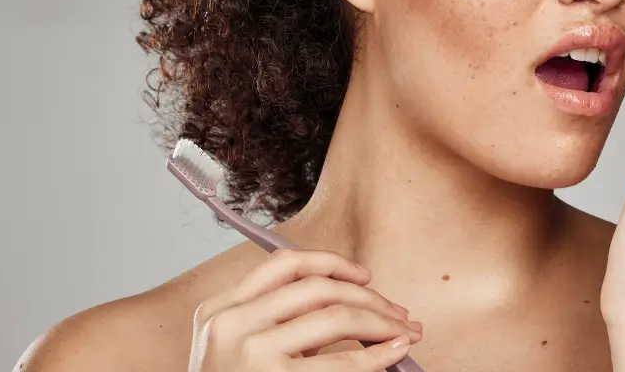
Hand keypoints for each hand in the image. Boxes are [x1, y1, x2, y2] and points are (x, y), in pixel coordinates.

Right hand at [189, 248, 421, 370]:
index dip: (332, 263)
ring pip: (335, 317)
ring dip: (380, 321)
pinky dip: (377, 355)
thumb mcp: (236, 346)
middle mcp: (232, 324)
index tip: (364, 276)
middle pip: (317, 288)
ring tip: (404, 331)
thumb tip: (351, 300)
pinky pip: (341, 363)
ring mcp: (251, 353)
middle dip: (368, 296)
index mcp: (220, 308)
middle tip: (398, 312)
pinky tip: (395, 352)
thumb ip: (274, 318)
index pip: (284, 265)